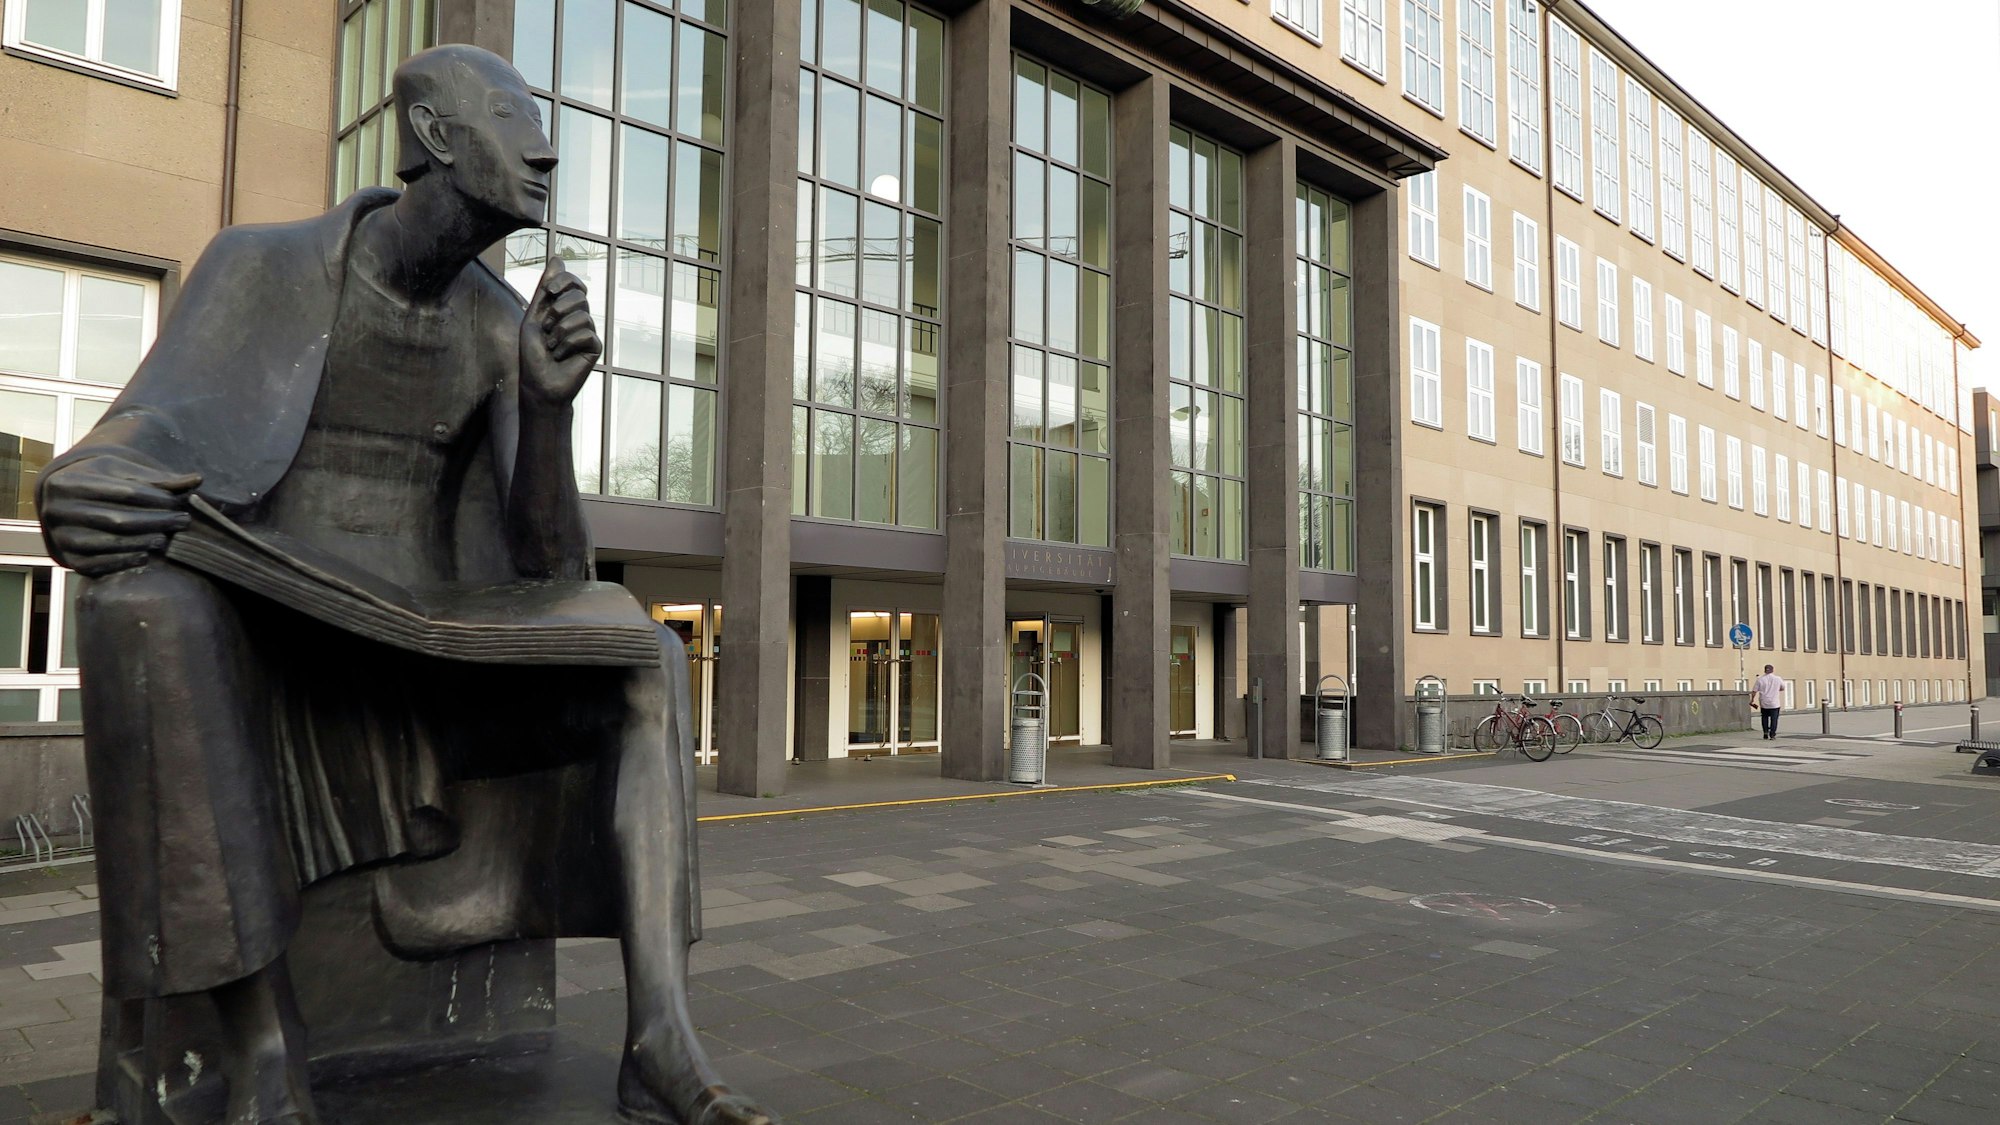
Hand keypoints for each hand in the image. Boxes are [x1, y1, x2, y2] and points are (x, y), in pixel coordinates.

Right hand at [39, 456, 201, 575]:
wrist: (65, 504)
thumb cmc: (101, 483)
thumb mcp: (122, 473)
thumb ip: (159, 479)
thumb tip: (197, 480)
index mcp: (69, 482)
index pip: (123, 492)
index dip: (156, 499)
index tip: (180, 503)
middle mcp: (57, 510)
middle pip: (118, 519)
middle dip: (156, 521)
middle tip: (182, 521)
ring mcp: (61, 537)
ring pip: (110, 542)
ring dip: (144, 542)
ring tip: (167, 538)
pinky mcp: (68, 560)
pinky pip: (100, 564)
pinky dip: (126, 560)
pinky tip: (147, 555)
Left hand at [520, 254, 600, 406]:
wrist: (538, 384)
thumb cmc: (533, 354)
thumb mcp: (534, 317)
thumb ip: (545, 290)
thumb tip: (557, 258)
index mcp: (564, 309)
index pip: (574, 283)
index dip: (564, 280)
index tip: (550, 289)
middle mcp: (578, 318)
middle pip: (579, 296)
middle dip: (557, 310)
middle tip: (546, 328)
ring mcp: (588, 332)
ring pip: (583, 315)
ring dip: (559, 331)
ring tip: (551, 345)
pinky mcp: (595, 347)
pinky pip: (587, 334)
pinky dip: (568, 344)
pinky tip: (560, 356)